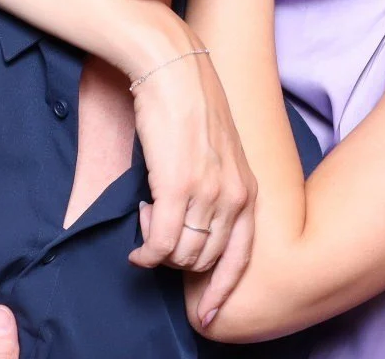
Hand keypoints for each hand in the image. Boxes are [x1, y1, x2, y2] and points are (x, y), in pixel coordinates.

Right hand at [125, 49, 255, 324]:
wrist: (172, 67)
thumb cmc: (189, 106)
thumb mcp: (219, 153)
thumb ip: (217, 191)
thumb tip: (196, 229)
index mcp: (249, 189)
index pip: (243, 259)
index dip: (224, 293)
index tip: (209, 316)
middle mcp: (234, 196)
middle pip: (204, 261)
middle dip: (178, 263)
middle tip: (155, 237)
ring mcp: (207, 193)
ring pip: (181, 256)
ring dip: (158, 252)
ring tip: (145, 223)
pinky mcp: (176, 187)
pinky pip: (159, 244)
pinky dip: (144, 252)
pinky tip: (135, 244)